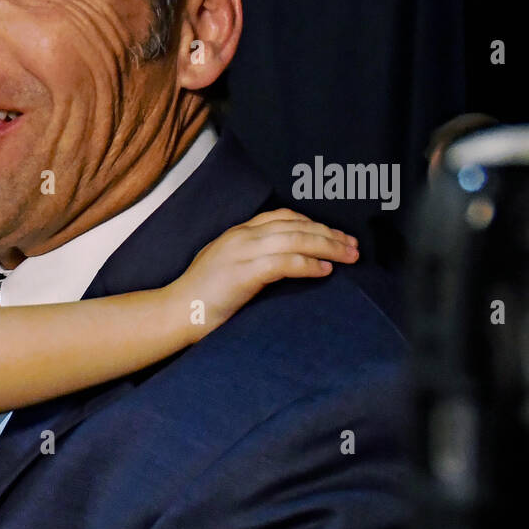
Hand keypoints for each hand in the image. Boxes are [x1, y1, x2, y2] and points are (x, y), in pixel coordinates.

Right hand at [176, 209, 357, 332]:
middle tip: (353, 246)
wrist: (174, 312)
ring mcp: (242, 252)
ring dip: (328, 247)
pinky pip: (286, 262)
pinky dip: (309, 264)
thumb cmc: (200, 298)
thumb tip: (281, 262)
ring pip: (296, 239)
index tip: (335, 235)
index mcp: (236, 233)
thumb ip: (249, 258)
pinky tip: (325, 271)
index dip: (313, 223)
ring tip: (349, 256)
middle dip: (329, 234)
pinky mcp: (244, 273)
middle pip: (296, 225)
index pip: (282, 216)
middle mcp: (241, 236)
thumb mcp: (225, 267)